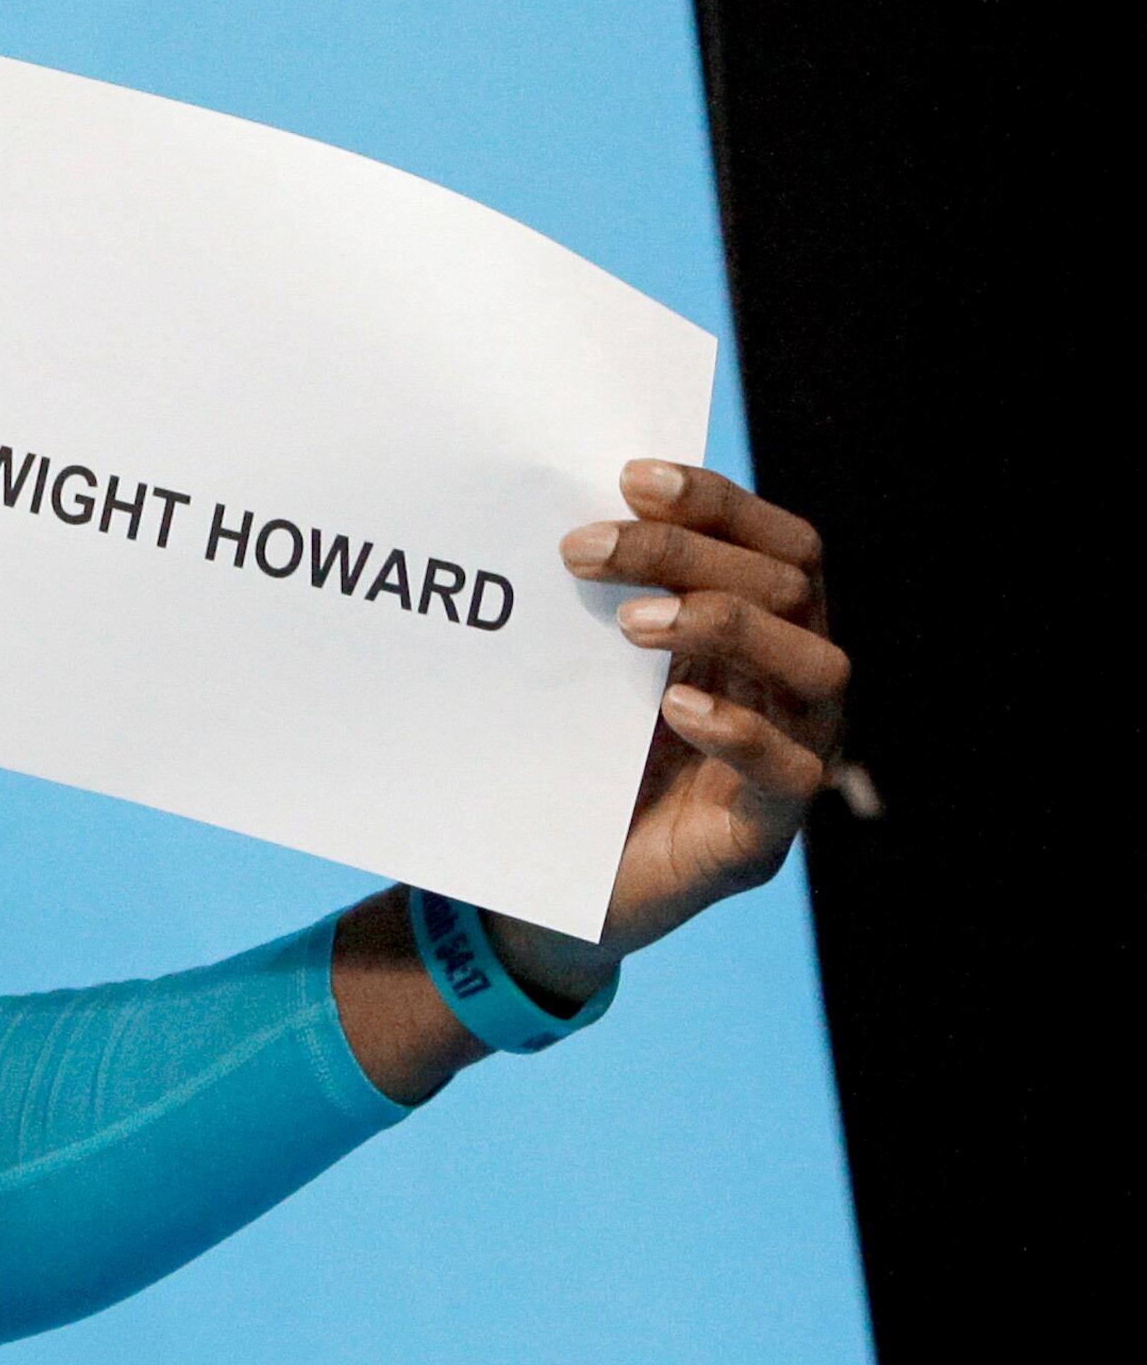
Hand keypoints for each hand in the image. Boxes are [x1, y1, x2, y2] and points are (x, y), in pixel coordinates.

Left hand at [552, 459, 847, 970]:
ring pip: (816, 668)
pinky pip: (787, 773)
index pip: (778, 545)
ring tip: (633, 623)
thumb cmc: (575, 758)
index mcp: (763, 634)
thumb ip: (602, 601)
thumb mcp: (589, 666)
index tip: (632, 476)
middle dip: (688, 554)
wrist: (548, 889)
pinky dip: (738, 729)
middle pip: (790, 589)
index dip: (718, 502)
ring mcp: (794, 759)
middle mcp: (795, 687)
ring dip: (725, 624)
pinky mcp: (764, 836)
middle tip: (584, 547)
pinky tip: (677, 703)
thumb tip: (562, 509)